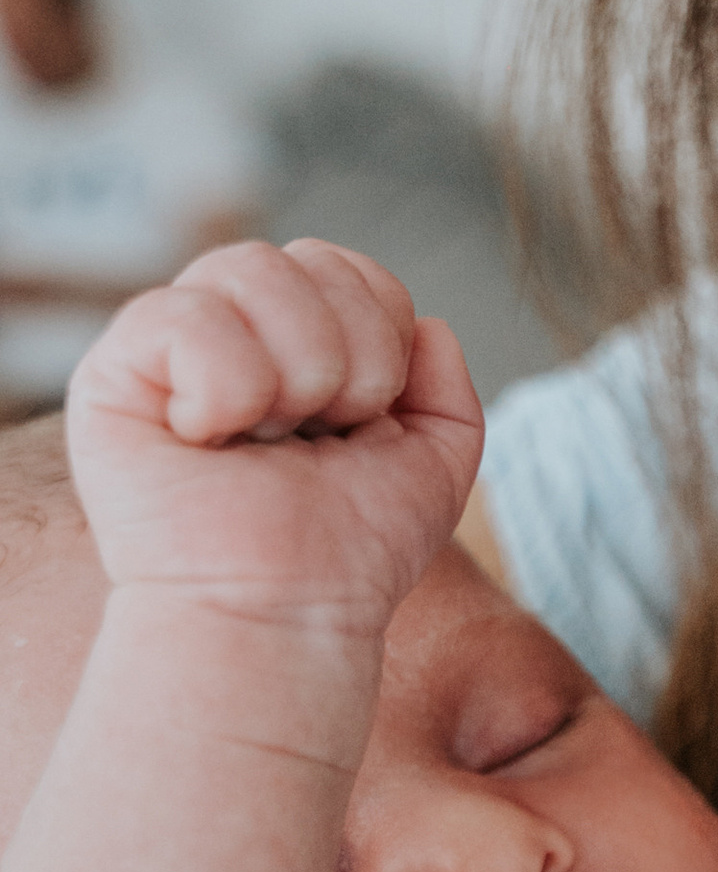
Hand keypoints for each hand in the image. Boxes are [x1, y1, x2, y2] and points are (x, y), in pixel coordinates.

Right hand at [67, 236, 482, 635]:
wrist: (289, 614)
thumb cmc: (349, 556)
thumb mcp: (435, 468)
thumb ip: (449, 389)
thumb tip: (429, 325)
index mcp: (294, 347)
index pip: (349, 269)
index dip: (383, 332)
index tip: (366, 417)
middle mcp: (231, 336)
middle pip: (307, 257)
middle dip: (350, 355)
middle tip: (321, 434)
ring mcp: (168, 350)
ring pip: (249, 267)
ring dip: (296, 369)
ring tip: (271, 438)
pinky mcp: (113, 375)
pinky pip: (183, 313)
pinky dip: (226, 386)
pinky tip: (210, 440)